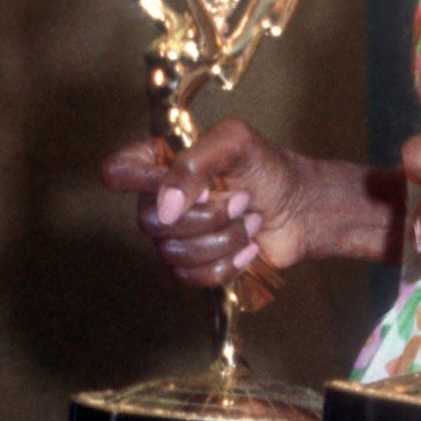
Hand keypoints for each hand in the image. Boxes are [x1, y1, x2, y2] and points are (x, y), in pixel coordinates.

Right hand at [100, 117, 318, 293]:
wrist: (302, 209)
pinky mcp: (195, 265)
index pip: (119, 172)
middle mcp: (160, 200)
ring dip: (224, 237)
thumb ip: (193, 164)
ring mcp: (176, 236)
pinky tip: (249, 245)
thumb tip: (165, 206)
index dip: (144, 182)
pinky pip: (193, 277)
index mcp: (161, 162)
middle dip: (206, 215)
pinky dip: (229, 263)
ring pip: (174, 253)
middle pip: (149, 222)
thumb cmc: (269, 169)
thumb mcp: (235, 143)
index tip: (186, 183)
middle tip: (242, 198)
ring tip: (250, 219)